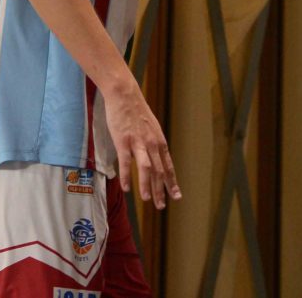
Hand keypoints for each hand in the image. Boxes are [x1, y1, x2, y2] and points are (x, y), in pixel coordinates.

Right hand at [103, 76, 181, 208]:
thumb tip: (156, 156)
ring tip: (147, 200)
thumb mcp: (151, 128)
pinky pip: (127, 162)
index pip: (168, 166)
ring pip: (146, 169)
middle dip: (161, 190)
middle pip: (159, 171)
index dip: (172, 182)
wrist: (125, 95)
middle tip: (162, 206)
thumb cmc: (136, 112)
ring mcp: (138, 143)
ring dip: (148, 186)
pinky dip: (127, 176)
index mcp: (159, 142)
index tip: (177, 196)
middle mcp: (152, 144)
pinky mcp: (124, 141)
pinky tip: (127, 188)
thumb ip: (153, 143)